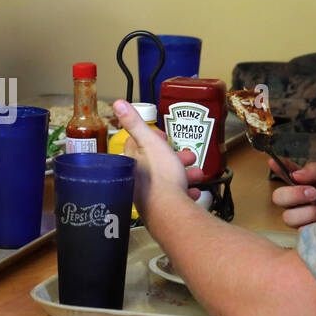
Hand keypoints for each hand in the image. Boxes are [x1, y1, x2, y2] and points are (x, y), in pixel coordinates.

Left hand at [113, 100, 200, 221]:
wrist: (170, 212)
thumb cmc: (160, 178)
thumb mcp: (151, 143)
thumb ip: (135, 123)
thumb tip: (118, 104)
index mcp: (133, 161)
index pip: (136, 145)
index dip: (152, 138)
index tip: (163, 136)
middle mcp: (137, 179)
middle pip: (156, 162)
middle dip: (174, 157)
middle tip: (187, 155)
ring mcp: (148, 196)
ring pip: (167, 180)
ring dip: (184, 174)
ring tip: (197, 173)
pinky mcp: (160, 209)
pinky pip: (174, 198)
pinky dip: (185, 192)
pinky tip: (193, 192)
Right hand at [270, 158, 315, 227]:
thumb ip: (315, 169)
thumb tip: (295, 174)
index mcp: (308, 182)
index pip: (287, 173)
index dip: (277, 167)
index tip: (273, 162)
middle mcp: (303, 200)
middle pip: (279, 198)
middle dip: (292, 194)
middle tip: (312, 193)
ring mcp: (307, 217)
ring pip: (287, 216)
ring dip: (304, 211)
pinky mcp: (313, 233)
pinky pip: (300, 231)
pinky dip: (310, 225)